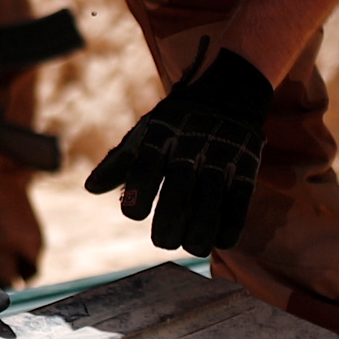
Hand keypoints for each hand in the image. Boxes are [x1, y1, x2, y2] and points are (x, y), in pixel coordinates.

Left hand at [86, 48, 272, 254]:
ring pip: (211, 199)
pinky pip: (240, 200)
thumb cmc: (176, 122)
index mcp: (161, 134)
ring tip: (191, 246)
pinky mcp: (247, 166)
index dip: (138, 195)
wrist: (228, 92)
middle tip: (163, 241)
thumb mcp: (146, 131)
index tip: (134, 214)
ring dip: (199, 230)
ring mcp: (222, 155)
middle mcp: (192, 144)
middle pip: (179, 189)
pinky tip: (220, 239)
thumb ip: (120, 162)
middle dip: (169, 224)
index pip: (145, 167)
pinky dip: (230, 224)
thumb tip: (91, 188)